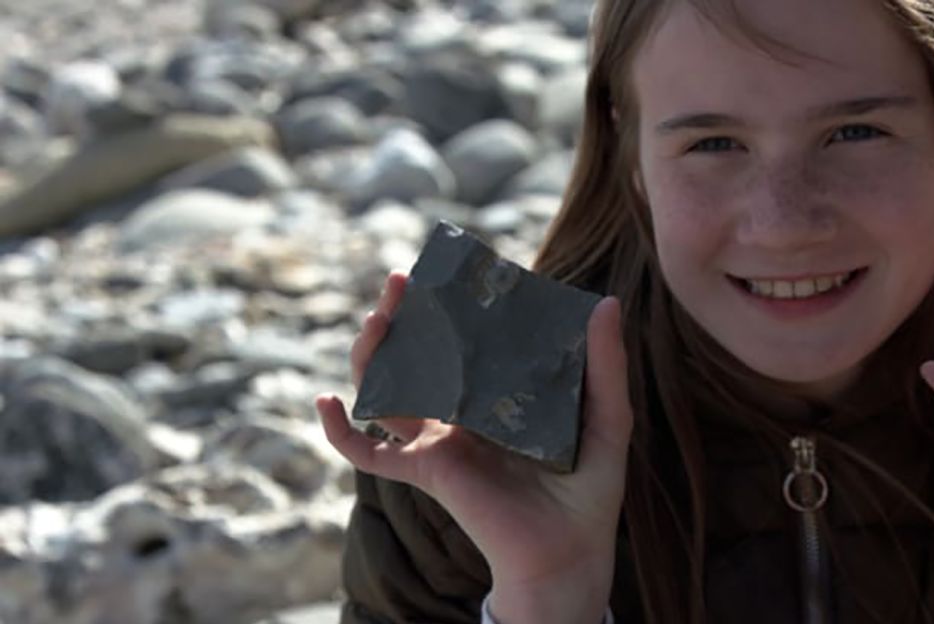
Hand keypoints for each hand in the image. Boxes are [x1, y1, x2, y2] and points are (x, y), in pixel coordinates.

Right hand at [315, 272, 633, 623]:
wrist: (568, 552)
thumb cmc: (589, 489)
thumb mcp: (605, 418)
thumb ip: (605, 365)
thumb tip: (608, 302)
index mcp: (499, 396)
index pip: (466, 342)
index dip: (449, 307)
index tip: (446, 269)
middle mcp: (463, 414)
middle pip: (418, 357)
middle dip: (404, 317)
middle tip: (402, 280)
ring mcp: (438, 441)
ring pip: (387, 393)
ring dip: (370, 355)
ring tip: (376, 319)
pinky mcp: (425, 471)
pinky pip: (367, 454)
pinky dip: (339, 432)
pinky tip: (324, 402)